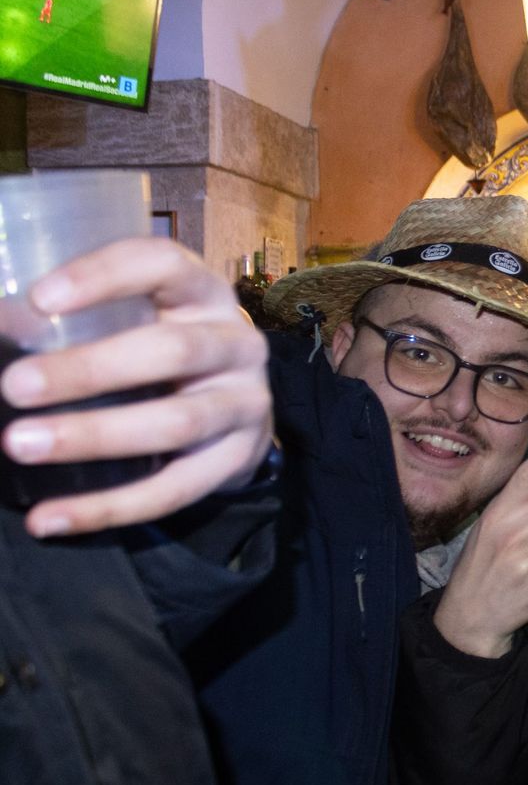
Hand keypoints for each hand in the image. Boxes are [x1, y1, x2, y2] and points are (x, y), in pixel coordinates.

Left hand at [1, 237, 272, 536]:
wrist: (236, 407)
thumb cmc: (160, 351)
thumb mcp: (137, 318)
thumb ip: (75, 323)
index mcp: (202, 293)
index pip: (164, 266)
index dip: (105, 277)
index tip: (39, 299)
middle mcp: (236, 342)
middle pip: (172, 352)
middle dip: (89, 370)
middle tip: (15, 386)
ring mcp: (246, 402)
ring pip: (176, 422)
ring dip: (94, 435)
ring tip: (21, 444)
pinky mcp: (239, 458)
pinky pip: (175, 489)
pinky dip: (107, 507)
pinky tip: (47, 518)